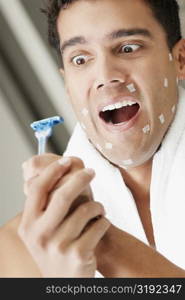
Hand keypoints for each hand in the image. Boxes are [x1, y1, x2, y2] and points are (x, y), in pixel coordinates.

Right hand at [18, 154, 109, 276]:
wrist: (64, 283)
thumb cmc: (56, 249)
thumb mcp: (41, 231)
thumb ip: (45, 207)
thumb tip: (55, 173)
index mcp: (29, 225)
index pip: (38, 189)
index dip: (53, 170)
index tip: (67, 160)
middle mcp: (40, 235)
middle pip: (62, 195)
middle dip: (80, 178)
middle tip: (91, 171)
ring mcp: (58, 246)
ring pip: (86, 209)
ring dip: (97, 205)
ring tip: (98, 209)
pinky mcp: (78, 255)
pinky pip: (99, 225)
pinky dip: (104, 221)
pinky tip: (101, 224)